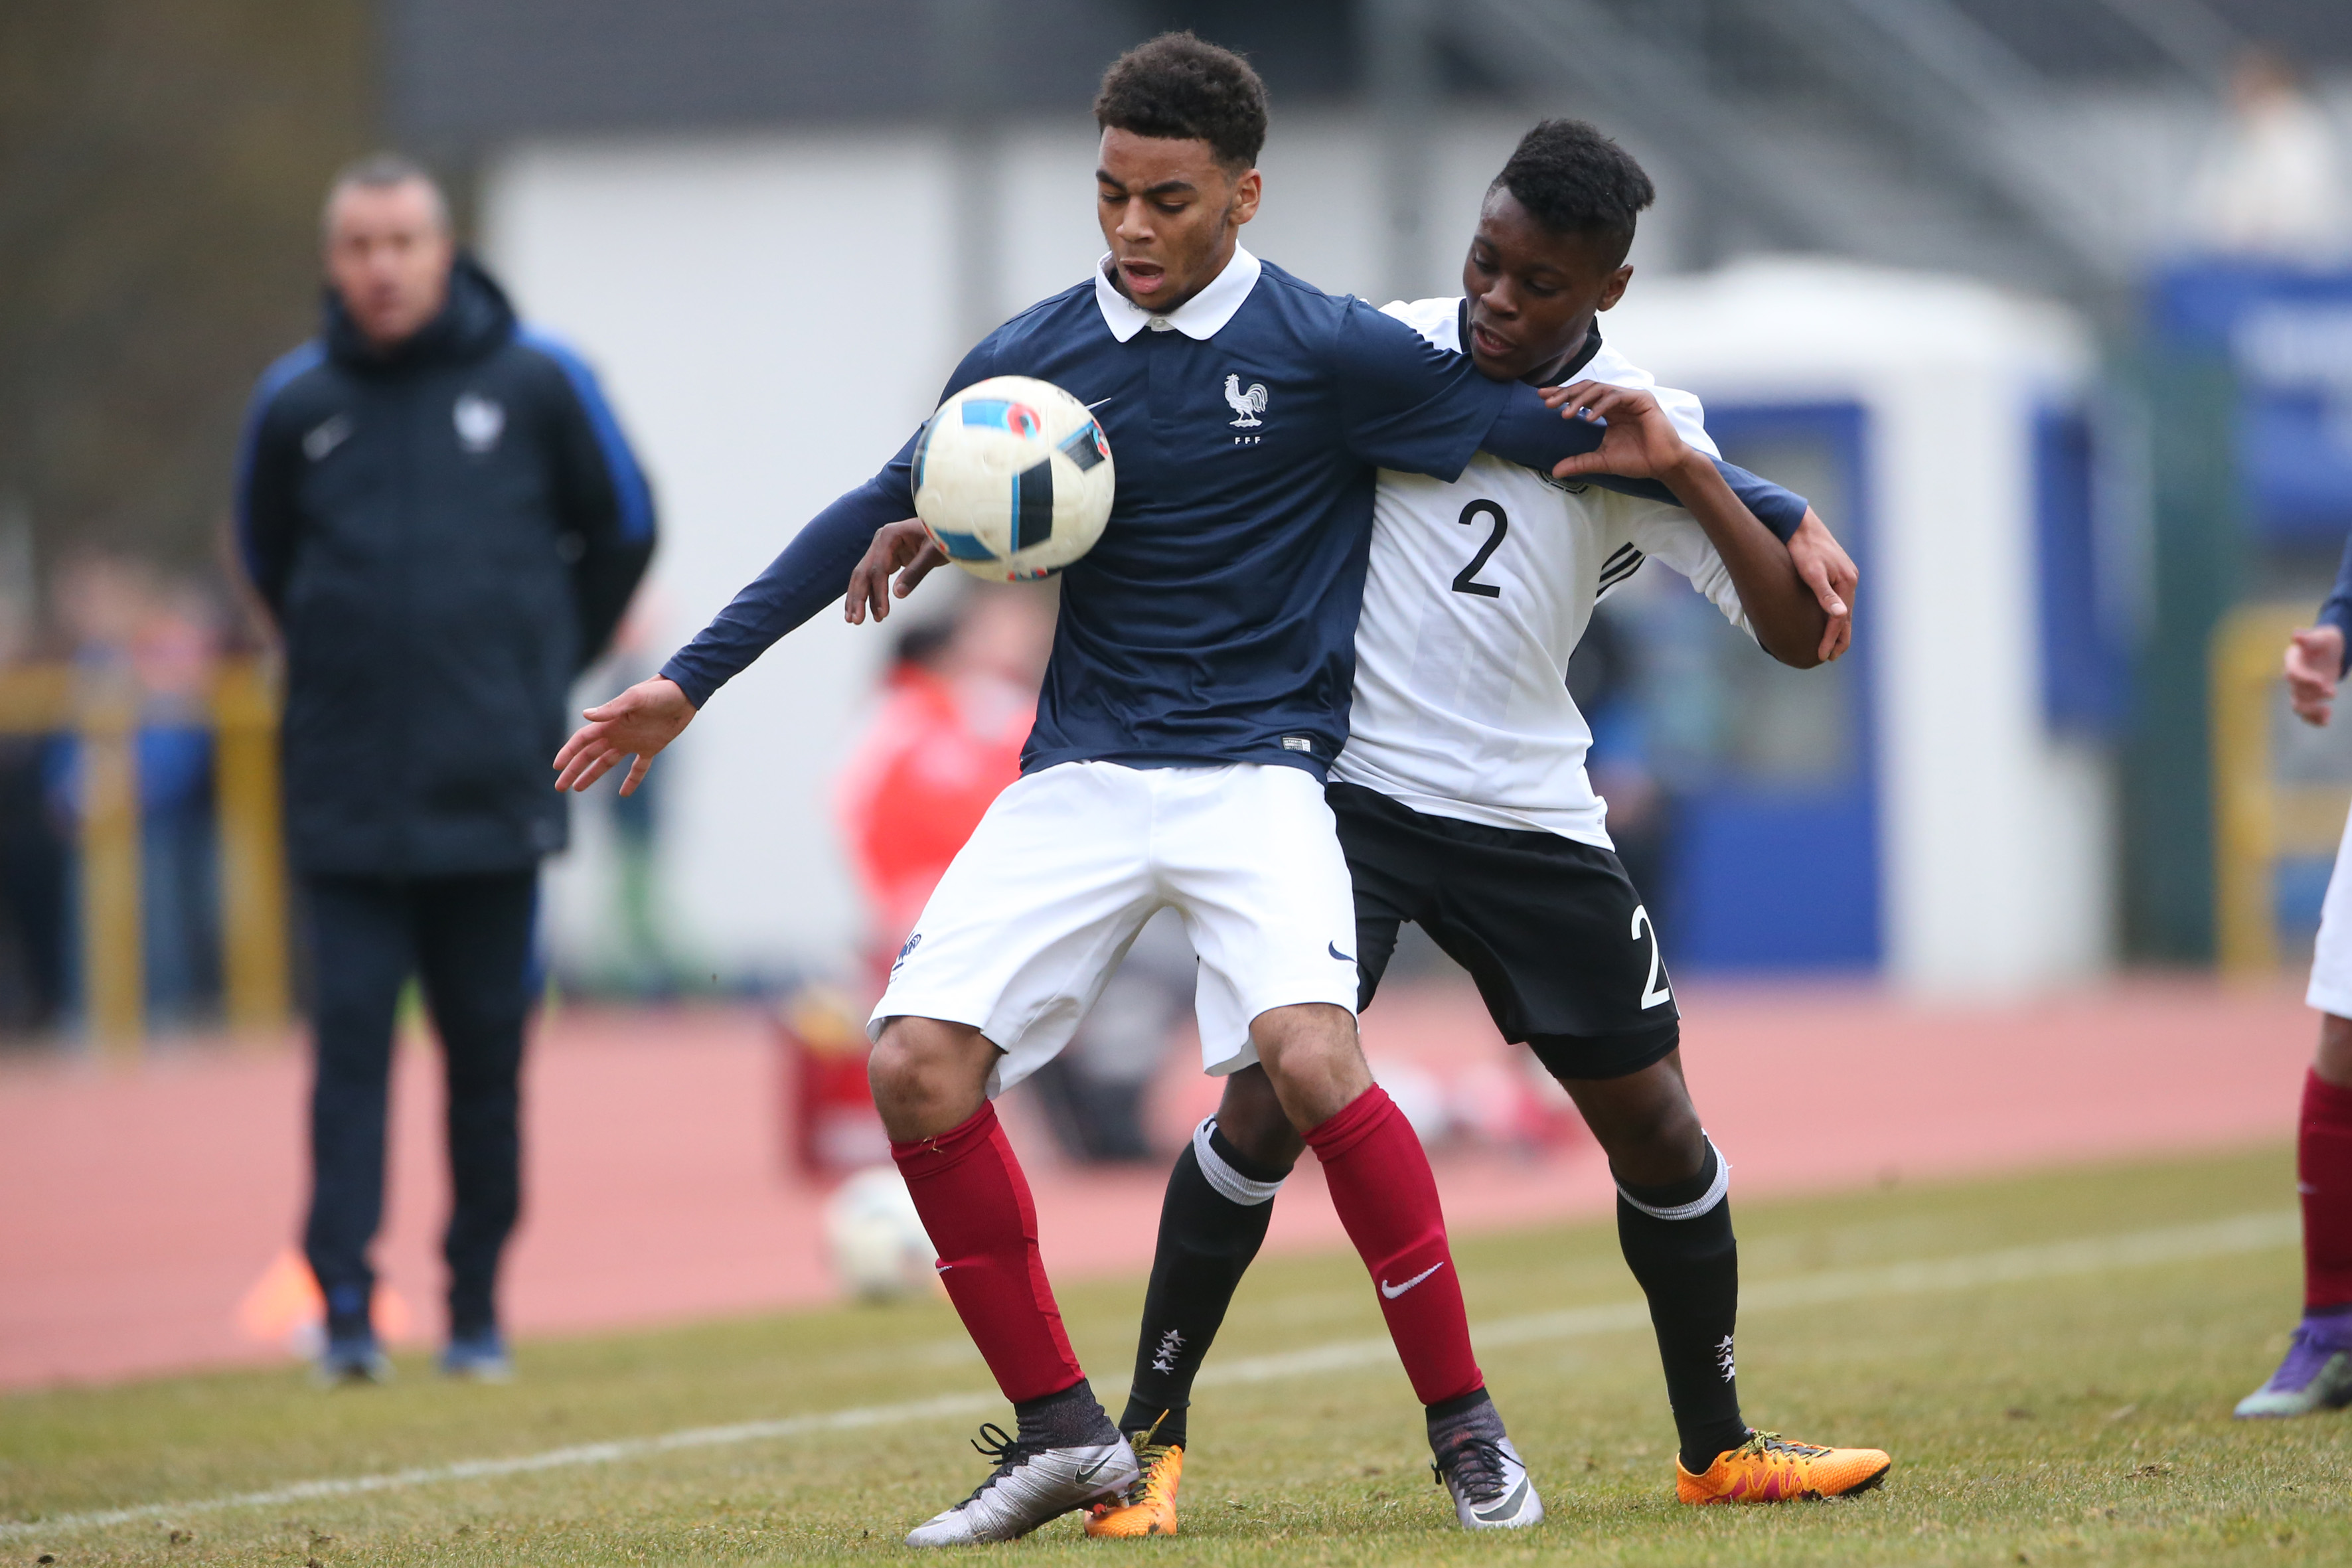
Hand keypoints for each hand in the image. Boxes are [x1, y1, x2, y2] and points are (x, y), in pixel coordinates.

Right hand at [552, 675, 694, 795]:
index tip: (557, 767)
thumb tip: (585, 715)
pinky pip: (639, 768)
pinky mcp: (651, 747)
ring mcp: (633, 742)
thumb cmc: (658, 692)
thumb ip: (612, 708)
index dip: (568, 753)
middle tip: (560, 787)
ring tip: (578, 789)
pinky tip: (624, 794)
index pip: (582, 740)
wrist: (684, 694)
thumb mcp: (635, 698)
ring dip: (592, 775)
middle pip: (589, 755)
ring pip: (607, 763)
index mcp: (610, 723)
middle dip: (574, 770)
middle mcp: (618, 734)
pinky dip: (632, 780)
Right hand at [847, 519, 948, 623]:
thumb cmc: (943, 537)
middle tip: (856, 620)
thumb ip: (916, 572)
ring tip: (855, 620)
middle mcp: (880, 540)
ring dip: (858, 598)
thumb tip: (898, 594)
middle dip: (859, 597)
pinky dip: (869, 594)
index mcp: (890, 535)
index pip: (879, 568)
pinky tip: (866, 610)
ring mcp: (881, 549)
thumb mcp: (933, 554)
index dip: (879, 592)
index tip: (883, 613)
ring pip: (864, 576)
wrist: (947, 528)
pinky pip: (873, 578)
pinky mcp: (886, 558)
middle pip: (863, 572)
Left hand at [1539, 381, 1696, 484]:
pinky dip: (1601, 405)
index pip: (1581, 397)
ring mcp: (1629, 397)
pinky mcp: (1642, 399)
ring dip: (1581, 400)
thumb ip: (1579, 462)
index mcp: (1607, 409)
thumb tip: (1555, 471)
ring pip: (1600, 389)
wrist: (1662, 465)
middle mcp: (1617, 400)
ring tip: (1566, 413)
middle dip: (1566, 394)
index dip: (1562, 395)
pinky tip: (1589, 418)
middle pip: (1587, 388)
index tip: (1542, 398)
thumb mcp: (1601, 460)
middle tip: (1548, 403)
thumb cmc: (1636, 460)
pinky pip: (1617, 396)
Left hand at [1788, 510, 1856, 662]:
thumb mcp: (1812, 573)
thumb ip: (1825, 595)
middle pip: (1847, 617)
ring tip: (1832, 645)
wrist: (1800, 525)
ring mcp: (1846, 576)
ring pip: (1845, 609)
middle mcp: (1850, 579)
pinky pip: (1840, 599)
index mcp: (1847, 582)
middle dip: (1840, 639)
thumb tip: (1841, 615)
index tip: (1822, 655)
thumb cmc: (1803, 549)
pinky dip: (1837, 614)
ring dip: (1839, 628)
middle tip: (1830, 658)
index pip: (1840, 619)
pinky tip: (1830, 620)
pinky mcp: (1838, 573)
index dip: (1831, 639)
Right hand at [2287, 626, 2344, 725]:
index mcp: (2293, 660)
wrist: (2331, 650)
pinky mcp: (2310, 698)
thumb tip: (2295, 634)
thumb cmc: (2326, 641)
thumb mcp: (2322, 637)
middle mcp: (2293, 676)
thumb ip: (2310, 638)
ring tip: (2326, 711)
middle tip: (2332, 691)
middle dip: (2313, 695)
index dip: (2305, 679)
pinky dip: (2314, 719)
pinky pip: (2307, 713)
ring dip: (2311, 711)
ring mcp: (2301, 688)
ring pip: (2298, 705)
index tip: (2322, 682)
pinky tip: (2326, 719)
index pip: (2293, 673)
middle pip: (2296, 691)